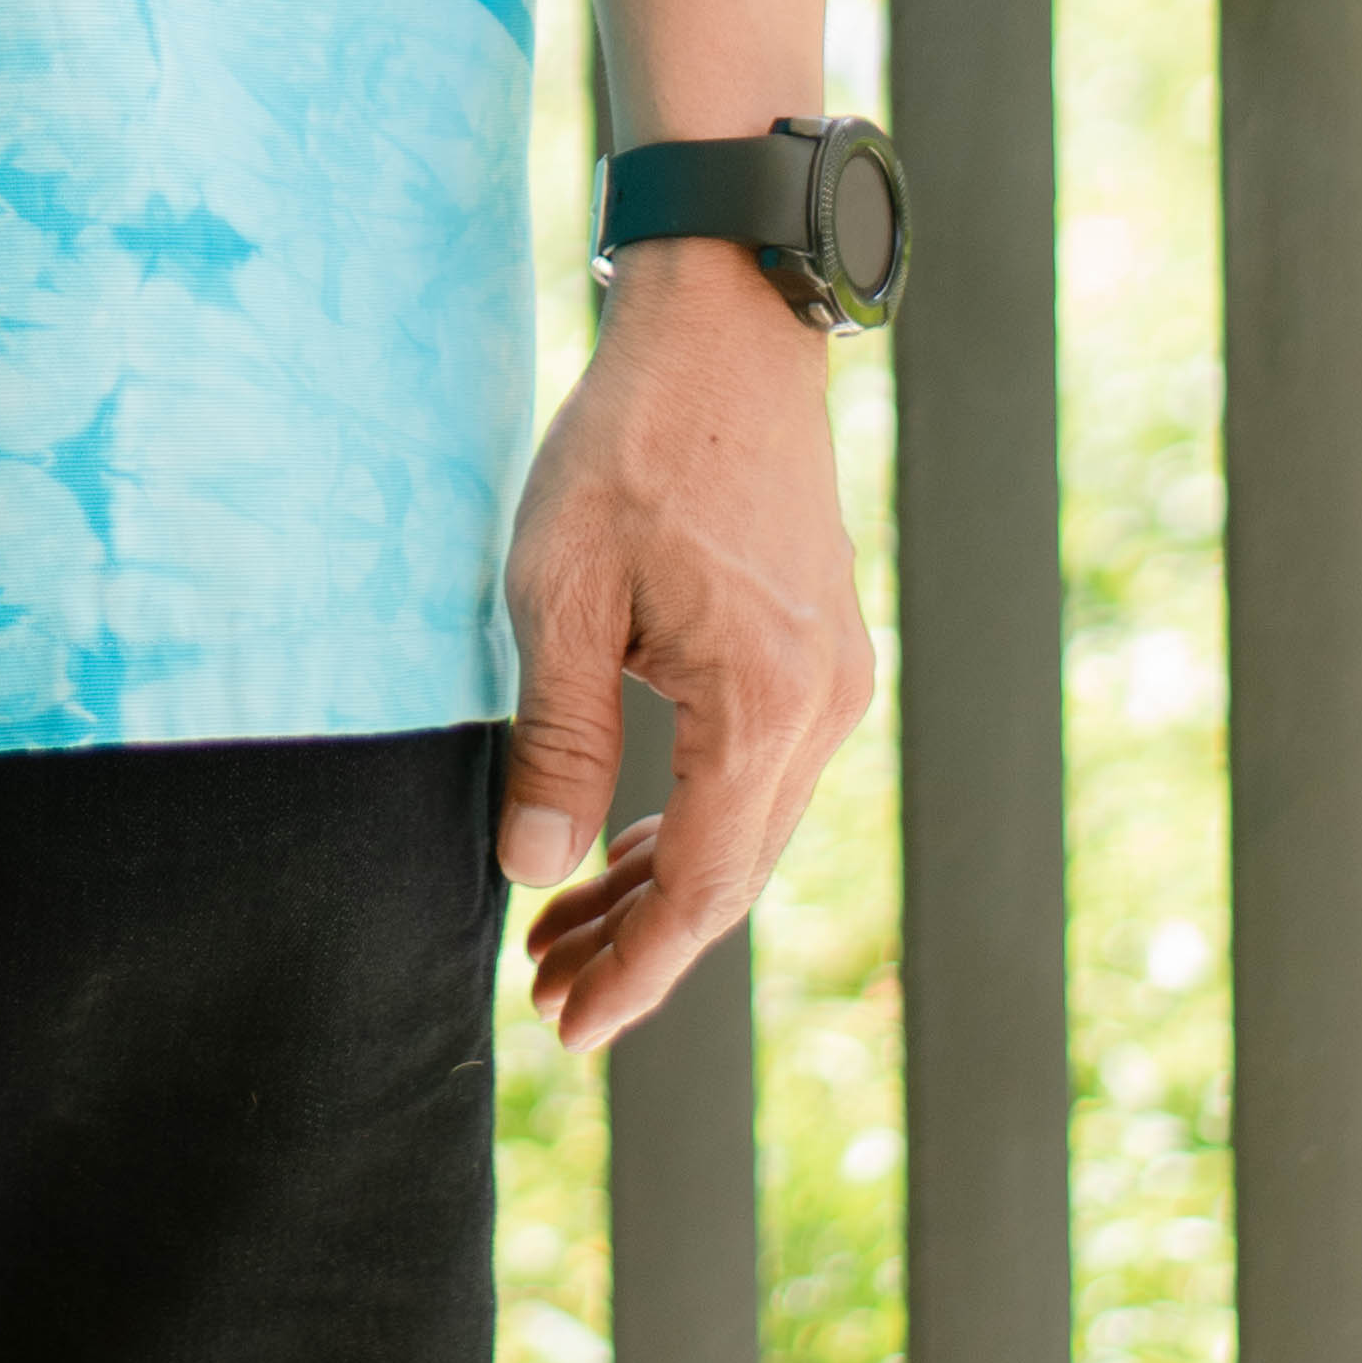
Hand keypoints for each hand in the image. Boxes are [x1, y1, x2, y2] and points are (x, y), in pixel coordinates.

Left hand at [496, 239, 871, 1050]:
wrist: (725, 335)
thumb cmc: (631, 446)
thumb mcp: (558, 588)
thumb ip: (554, 737)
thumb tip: (533, 868)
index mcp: (762, 705)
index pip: (704, 889)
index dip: (636, 970)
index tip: (566, 1028)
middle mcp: (819, 709)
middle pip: (731, 876)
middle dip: (638, 944)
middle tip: (544, 992)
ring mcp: (829, 682)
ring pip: (746, 831)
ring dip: (659, 886)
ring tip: (561, 930)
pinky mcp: (816, 654)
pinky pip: (757, 776)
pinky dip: (691, 822)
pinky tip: (625, 842)